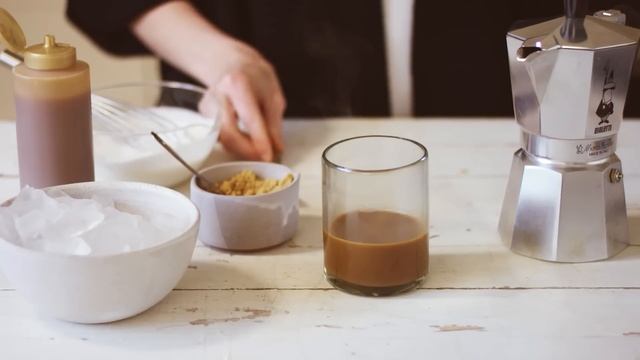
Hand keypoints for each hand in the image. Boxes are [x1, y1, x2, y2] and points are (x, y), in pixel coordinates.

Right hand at [131, 1, 285, 161]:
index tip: (268, 155)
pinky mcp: (203, 115)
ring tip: (258, 148)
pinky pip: (219, 135)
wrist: (229, 62)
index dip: (259, 140)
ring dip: (241, 149)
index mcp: (237, 84)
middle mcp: (218, 95)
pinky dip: (234, 143)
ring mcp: (207, 105)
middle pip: (228, 133)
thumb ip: (274, 122)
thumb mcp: (272, 94)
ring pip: (221, 138)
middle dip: (247, 151)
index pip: (248, 118)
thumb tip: (277, 147)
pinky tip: (246, 141)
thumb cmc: (254, 76)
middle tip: (263, 157)